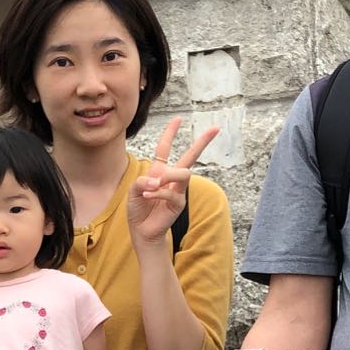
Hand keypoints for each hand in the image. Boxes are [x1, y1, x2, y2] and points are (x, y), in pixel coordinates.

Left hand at [127, 117, 218, 245]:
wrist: (141, 230)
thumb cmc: (138, 208)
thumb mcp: (134, 190)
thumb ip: (143, 180)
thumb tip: (158, 180)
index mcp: (159, 170)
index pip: (165, 148)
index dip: (171, 132)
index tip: (178, 118)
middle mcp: (171, 178)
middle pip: (191, 156)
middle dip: (203, 142)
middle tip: (215, 128)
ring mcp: (178, 190)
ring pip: (184, 173)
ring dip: (167, 177)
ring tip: (152, 187)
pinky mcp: (179, 203)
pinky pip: (171, 192)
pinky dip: (157, 193)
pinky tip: (148, 196)